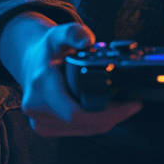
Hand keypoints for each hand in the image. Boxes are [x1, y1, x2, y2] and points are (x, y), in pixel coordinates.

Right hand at [0, 13, 141, 136]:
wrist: (29, 63)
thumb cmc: (47, 49)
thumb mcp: (59, 32)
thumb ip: (74, 32)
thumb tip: (87, 41)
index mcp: (42, 85)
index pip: (76, 113)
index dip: (108, 114)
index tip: (131, 105)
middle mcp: (36, 108)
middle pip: (85, 124)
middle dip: (113, 117)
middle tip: (133, 105)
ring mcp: (39, 122)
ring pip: (84, 130)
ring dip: (106, 121)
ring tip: (123, 106)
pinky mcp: (45, 128)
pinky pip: (77, 131)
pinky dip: (95, 123)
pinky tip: (106, 112)